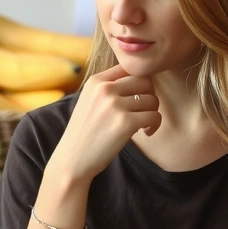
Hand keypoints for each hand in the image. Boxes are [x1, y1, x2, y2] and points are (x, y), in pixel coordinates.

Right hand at [49, 64, 161, 182]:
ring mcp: (115, 105)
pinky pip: (154, 116)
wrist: (73, 159)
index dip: (139, 83)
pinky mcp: (125, 123)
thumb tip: (142, 79)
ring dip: (152, 113)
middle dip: (149, 97)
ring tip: (143, 124)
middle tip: (143, 112)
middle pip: (145, 81)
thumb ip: (109, 87)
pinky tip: (146, 132)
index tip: (137, 98)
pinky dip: (154, 125)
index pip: (129, 69)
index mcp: (96, 81)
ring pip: (152, 100)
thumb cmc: (85, 132)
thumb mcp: (89, 100)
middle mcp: (105, 89)